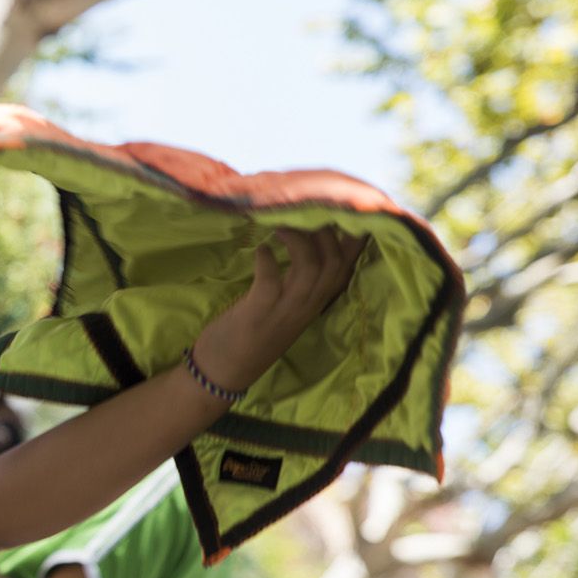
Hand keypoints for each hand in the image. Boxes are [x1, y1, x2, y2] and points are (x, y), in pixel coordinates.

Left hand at [190, 227, 365, 393]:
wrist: (224, 371)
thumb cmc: (250, 330)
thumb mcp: (284, 302)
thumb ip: (296, 274)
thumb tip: (300, 232)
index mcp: (316, 300)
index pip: (348, 264)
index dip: (352, 234)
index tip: (339, 206)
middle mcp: (308, 306)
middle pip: (335, 261)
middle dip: (324, 230)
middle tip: (300, 210)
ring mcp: (286, 311)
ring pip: (312, 268)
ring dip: (298, 239)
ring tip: (279, 223)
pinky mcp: (259, 314)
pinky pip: (271, 281)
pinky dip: (266, 260)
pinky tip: (260, 250)